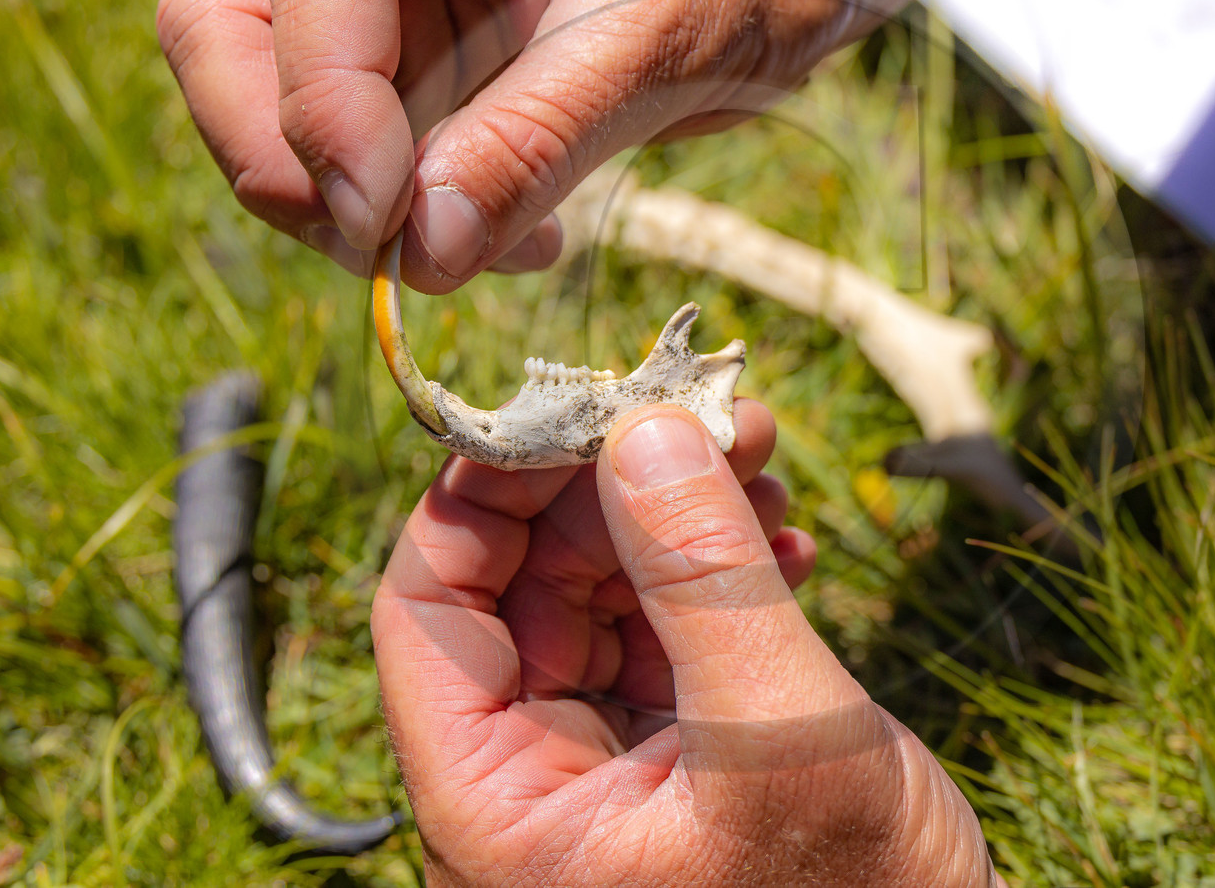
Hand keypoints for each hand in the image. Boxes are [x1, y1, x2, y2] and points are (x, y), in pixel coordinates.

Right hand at [157, 0, 881, 288]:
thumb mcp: (662, 34)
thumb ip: (536, 138)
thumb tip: (417, 255)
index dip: (325, 114)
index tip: (392, 229)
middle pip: (229, 21)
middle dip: (291, 158)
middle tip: (396, 251)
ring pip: (270, 85)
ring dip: (343, 197)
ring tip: (475, 245)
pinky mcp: (412, 32)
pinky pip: (352, 128)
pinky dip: (395, 202)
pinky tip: (490, 231)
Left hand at [372, 400, 996, 884]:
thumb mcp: (777, 740)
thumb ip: (705, 582)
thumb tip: (640, 430)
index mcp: (500, 807)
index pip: (428, 614)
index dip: (483, 496)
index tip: (572, 407)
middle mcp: (535, 776)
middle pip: (523, 582)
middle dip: (613, 484)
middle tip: (704, 412)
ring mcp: (611, 756)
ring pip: (605, 587)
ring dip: (677, 510)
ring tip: (761, 457)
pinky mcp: (683, 741)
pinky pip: (670, 620)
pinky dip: (722, 563)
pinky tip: (787, 538)